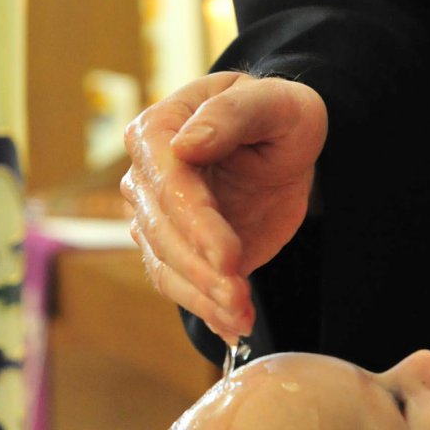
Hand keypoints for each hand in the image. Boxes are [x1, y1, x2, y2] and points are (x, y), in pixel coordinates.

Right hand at [120, 71, 326, 341]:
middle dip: (201, 268)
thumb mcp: (274, 103)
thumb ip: (232, 113)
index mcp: (158, 129)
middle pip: (162, 230)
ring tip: (242, 318)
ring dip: (203, 297)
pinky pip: (179, 286)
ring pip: (165, 265)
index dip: (195, 220)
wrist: (285, 149)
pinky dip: (205, 310)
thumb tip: (184, 144)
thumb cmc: (278, 117)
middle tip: (240, 297)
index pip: (167, 180)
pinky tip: (231, 327)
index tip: (228, 254)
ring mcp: (154, 216)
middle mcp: (145, 175)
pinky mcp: (174, 250)